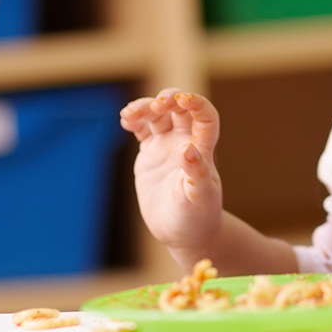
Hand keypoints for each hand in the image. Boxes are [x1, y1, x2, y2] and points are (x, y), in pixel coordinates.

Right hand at [122, 89, 223, 252]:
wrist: (183, 232)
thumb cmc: (198, 216)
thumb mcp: (199, 197)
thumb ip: (196, 173)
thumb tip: (187, 149)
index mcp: (204, 149)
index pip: (206, 117)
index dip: (197, 104)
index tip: (183, 100)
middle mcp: (187, 142)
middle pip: (180, 109)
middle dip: (169, 99)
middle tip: (157, 104)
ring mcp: (168, 146)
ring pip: (158, 116)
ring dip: (146, 107)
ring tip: (130, 114)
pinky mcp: (150, 154)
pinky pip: (143, 130)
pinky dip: (134, 120)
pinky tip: (126, 119)